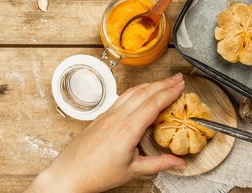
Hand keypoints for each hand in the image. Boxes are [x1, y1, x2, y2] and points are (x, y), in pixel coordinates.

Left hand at [25, 73, 186, 192]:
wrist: (70, 173)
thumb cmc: (97, 174)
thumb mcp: (133, 171)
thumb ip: (159, 164)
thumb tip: (179, 163)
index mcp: (128, 130)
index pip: (154, 104)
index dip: (169, 92)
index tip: (181, 86)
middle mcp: (118, 117)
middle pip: (145, 93)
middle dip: (164, 83)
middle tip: (179, 78)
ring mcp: (109, 114)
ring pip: (134, 92)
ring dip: (151, 84)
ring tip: (165, 81)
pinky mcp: (103, 115)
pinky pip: (124, 96)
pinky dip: (138, 90)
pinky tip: (143, 91)